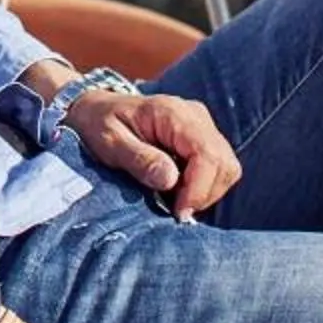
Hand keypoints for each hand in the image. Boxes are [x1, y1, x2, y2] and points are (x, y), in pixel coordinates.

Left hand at [65, 89, 241, 220]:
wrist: (96, 110)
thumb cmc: (98, 125)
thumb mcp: (109, 142)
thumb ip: (139, 159)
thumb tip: (171, 180)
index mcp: (172, 113)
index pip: (207, 154)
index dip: (198, 189)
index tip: (179, 212)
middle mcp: (195, 116)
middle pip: (224, 164)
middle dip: (204, 194)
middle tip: (174, 210)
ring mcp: (202, 126)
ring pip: (227, 169)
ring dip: (205, 193)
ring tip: (173, 200)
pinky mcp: (202, 139)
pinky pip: (218, 169)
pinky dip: (203, 187)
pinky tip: (177, 191)